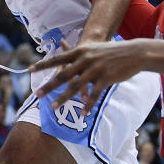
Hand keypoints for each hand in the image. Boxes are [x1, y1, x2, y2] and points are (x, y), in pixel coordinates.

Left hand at [29, 38, 146, 113]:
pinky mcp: (106, 78)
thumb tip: (64, 50)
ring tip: (53, 107)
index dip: (43, 65)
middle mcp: (85, 59)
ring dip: (63, 98)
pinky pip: (94, 95)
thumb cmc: (111, 51)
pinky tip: (83, 114)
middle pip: (63, 75)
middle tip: (37, 95)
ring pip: (75, 87)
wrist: (134, 52)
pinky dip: (88, 105)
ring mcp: (95, 69)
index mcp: (80, 51)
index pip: (57, 58)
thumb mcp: (93, 49)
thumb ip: (79, 54)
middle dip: (49, 86)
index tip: (29, 70)